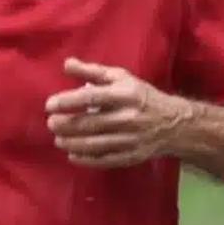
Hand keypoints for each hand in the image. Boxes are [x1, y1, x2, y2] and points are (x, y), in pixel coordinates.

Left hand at [45, 58, 193, 167]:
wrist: (173, 123)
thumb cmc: (141, 96)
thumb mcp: (121, 78)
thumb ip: (92, 71)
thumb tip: (66, 64)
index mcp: (125, 94)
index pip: (92, 97)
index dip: (68, 101)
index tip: (50, 105)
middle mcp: (128, 117)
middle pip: (90, 123)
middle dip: (66, 124)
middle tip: (51, 123)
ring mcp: (130, 139)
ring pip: (95, 144)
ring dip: (72, 143)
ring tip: (58, 139)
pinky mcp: (131, 156)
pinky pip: (104, 160)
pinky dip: (86, 159)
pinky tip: (72, 155)